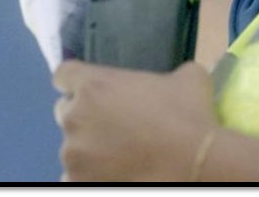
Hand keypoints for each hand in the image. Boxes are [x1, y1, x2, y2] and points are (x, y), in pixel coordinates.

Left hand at [52, 60, 217, 181]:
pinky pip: (75, 177)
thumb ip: (169, 75)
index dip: (76, 83)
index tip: (93, 93)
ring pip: (72, 149)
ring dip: (89, 151)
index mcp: (95, 85)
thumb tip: (177, 79)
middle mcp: (75, 117)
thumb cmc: (189, 117)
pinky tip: (114, 175)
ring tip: (118, 158)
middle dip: (85, 118)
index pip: (64, 75)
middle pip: (66, 112)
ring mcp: (73, 154)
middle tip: (114, 129)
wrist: (194, 164)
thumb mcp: (189, 78)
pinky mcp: (77, 182)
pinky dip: (90, 177)